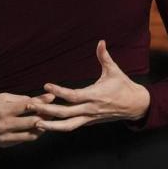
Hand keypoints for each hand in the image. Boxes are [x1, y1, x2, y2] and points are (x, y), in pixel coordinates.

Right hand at [0, 91, 55, 147]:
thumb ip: (17, 99)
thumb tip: (36, 99)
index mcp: (3, 109)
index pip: (28, 106)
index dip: (42, 102)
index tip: (52, 99)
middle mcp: (5, 124)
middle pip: (33, 122)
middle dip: (46, 116)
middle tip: (54, 112)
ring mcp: (4, 136)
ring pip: (31, 134)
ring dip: (41, 128)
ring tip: (46, 121)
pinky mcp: (3, 144)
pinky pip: (22, 140)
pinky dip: (30, 134)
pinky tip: (33, 129)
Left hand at [29, 40, 150, 131]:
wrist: (136, 106)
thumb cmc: (124, 86)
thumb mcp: (114, 70)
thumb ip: (104, 57)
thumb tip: (101, 41)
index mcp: (95, 95)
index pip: (73, 96)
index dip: (59, 92)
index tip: (46, 86)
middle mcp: (90, 109)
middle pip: (66, 113)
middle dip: (47, 110)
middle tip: (31, 105)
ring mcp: (89, 118)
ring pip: (68, 126)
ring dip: (51, 125)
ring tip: (35, 123)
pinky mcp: (89, 122)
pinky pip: (72, 126)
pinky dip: (58, 127)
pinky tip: (45, 124)